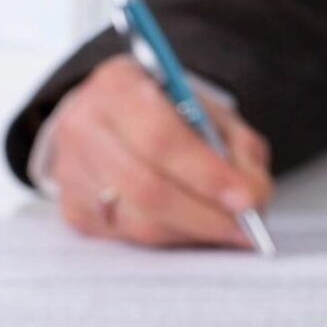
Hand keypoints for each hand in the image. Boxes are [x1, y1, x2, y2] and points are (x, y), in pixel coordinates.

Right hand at [50, 55, 273, 246]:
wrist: (115, 118)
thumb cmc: (170, 114)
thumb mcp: (212, 114)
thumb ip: (239, 149)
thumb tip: (253, 199)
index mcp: (118, 87)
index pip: (161, 139)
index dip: (207, 175)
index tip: (247, 199)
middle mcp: (83, 127)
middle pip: (147, 187)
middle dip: (205, 215)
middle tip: (246, 228)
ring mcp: (72, 172)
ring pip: (139, 221)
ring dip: (193, 232)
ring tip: (231, 232)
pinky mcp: (75, 209)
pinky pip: (129, 238)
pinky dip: (173, 240)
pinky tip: (197, 232)